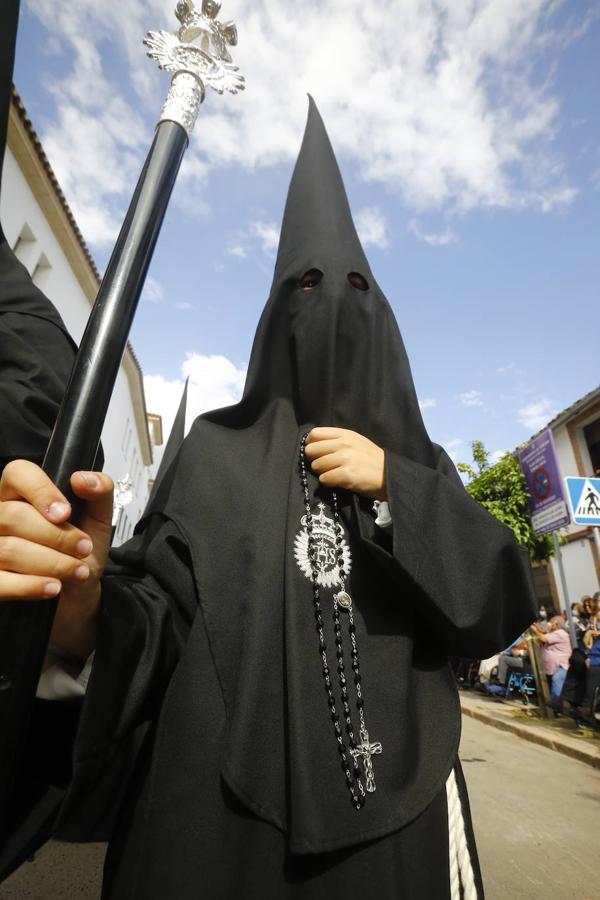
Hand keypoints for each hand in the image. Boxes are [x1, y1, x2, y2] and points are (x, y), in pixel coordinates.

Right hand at [0, 461, 113, 659]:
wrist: (78, 593)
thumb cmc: (80, 551)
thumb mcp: (99, 518)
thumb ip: (100, 491)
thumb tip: (84, 479)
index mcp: (20, 493)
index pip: (17, 473)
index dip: (40, 491)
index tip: (65, 512)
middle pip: (13, 516)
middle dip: (57, 536)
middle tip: (83, 548)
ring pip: (8, 549)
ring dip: (52, 563)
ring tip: (78, 571)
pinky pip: (0, 582)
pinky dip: (31, 586)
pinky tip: (54, 587)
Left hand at [304, 428, 386, 499]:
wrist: (389, 475)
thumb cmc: (371, 459)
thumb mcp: (357, 441)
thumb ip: (338, 440)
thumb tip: (315, 443)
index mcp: (345, 434)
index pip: (315, 434)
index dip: (311, 444)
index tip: (315, 452)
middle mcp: (343, 444)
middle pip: (311, 450)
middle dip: (314, 459)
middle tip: (323, 466)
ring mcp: (345, 459)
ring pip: (316, 465)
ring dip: (321, 472)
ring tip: (332, 474)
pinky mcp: (346, 475)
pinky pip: (324, 478)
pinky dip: (327, 482)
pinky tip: (336, 481)